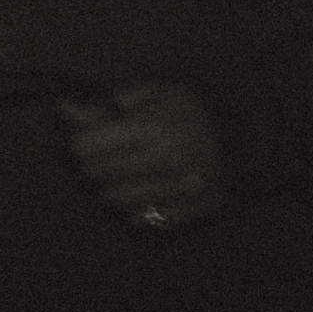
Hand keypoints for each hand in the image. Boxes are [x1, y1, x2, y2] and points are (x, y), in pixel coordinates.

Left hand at [61, 83, 225, 232]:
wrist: (250, 136)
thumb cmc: (193, 108)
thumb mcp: (153, 92)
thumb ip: (106, 103)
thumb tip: (63, 108)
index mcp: (154, 127)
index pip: (86, 147)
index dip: (76, 141)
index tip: (80, 138)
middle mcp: (167, 162)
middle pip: (96, 175)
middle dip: (90, 164)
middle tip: (99, 156)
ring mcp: (182, 191)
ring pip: (115, 201)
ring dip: (110, 187)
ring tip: (120, 173)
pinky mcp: (194, 212)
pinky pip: (143, 219)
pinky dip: (133, 208)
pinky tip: (140, 191)